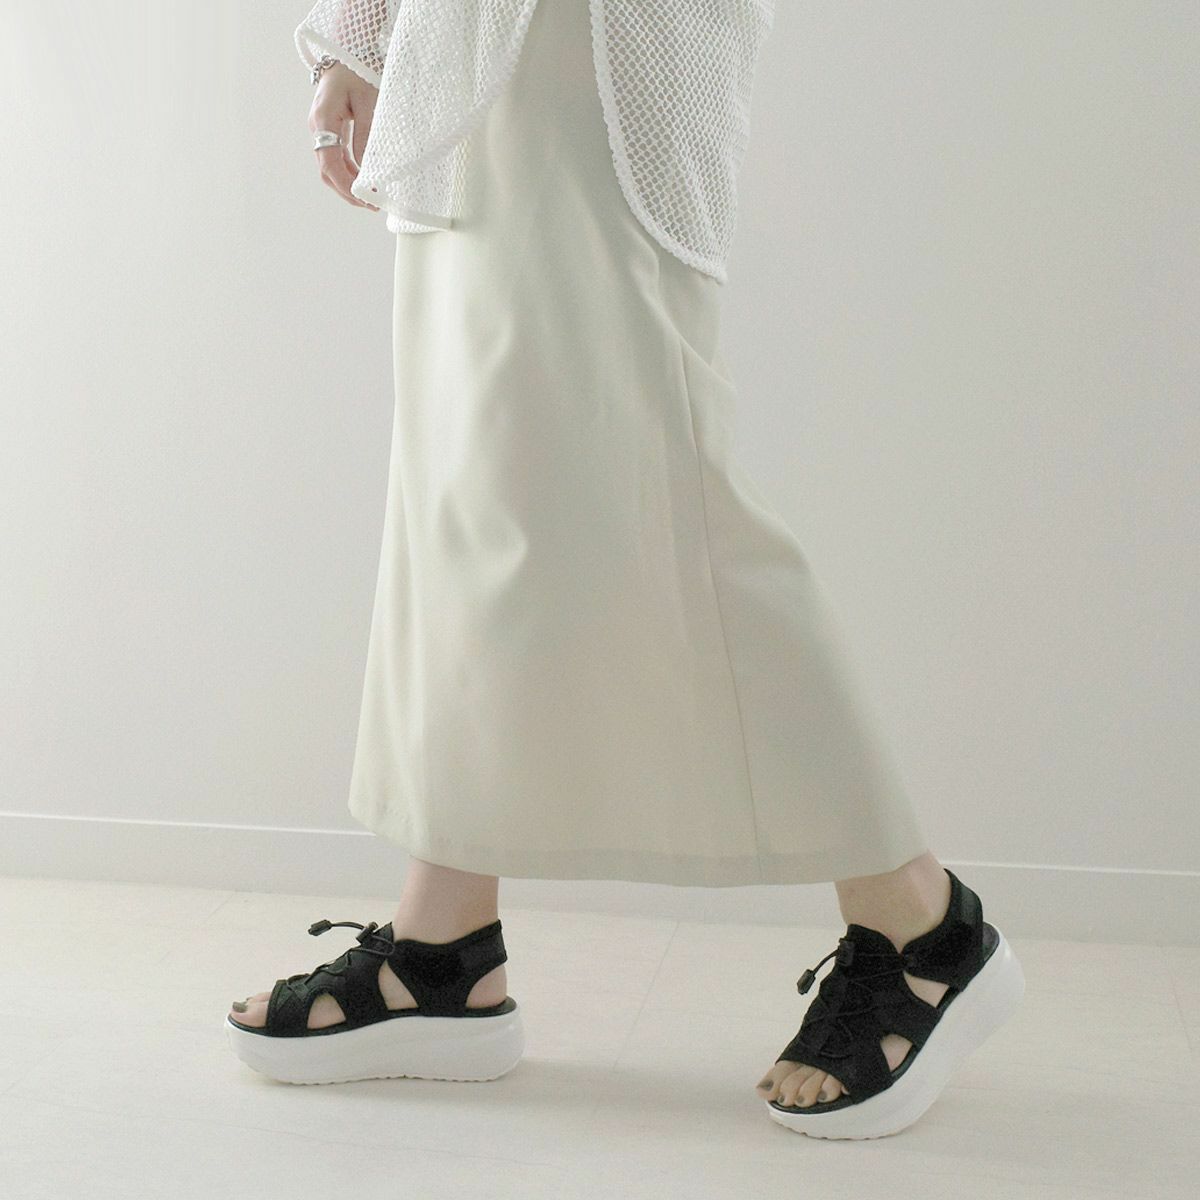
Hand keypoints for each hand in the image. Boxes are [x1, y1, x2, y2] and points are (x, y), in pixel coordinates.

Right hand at [308, 63, 380, 210]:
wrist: (347, 53)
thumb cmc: (359, 73)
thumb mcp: (369, 103)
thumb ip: (366, 137)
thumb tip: (367, 172)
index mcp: (324, 118)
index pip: (329, 161)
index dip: (345, 184)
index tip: (364, 198)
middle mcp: (318, 127)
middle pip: (326, 170)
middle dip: (347, 191)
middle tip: (371, 205)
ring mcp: (321, 129)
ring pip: (329, 167)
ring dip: (348, 185)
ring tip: (370, 199)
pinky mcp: (328, 130)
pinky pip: (334, 158)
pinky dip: (348, 173)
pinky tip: (363, 181)